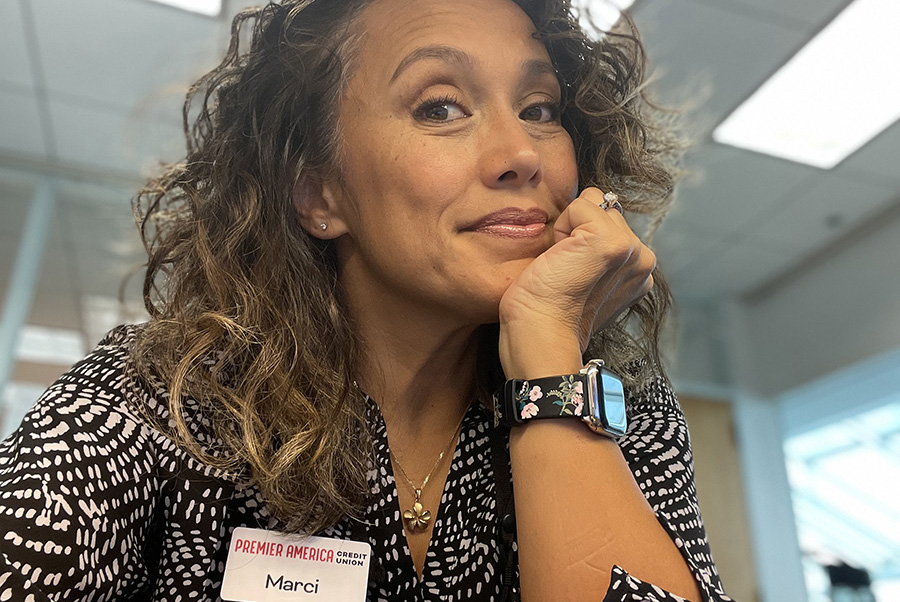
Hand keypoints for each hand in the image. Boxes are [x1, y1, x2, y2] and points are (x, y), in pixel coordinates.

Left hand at [498, 188, 655, 376]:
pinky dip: (563, 225)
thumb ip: (596, 254)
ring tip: (564, 264)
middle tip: (566, 269)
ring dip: (571, 228)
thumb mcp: (583, 277)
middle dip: (578, 230)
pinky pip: (582, 204)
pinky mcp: (611, 242)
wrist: (540, 332)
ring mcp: (631, 249)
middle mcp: (642, 260)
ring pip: (594, 203)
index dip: (581, 239)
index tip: (572, 274)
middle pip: (604, 208)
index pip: (610, 221)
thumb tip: (580, 228)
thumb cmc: (548, 311)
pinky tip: (561, 257)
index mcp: (638, 270)